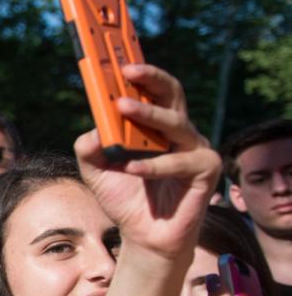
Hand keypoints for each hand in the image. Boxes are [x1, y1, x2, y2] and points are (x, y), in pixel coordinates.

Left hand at [75, 64, 221, 260]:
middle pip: (172, 94)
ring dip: (148, 114)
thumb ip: (89, 149)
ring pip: (176, 124)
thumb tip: (92, 130)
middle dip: (150, 79)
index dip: (140, 73)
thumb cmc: (125, 197)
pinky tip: (132, 167)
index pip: (153, 90)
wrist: (143, 236)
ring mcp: (196, 150)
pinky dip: (155, 165)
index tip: (118, 60)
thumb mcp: (96, 171)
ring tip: (122, 108)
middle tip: (126, 71)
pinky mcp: (206, 171)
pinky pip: (181, 163)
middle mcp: (180, 133)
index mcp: (157, 126)